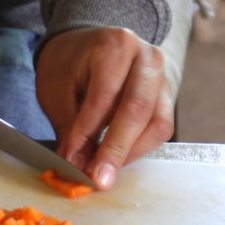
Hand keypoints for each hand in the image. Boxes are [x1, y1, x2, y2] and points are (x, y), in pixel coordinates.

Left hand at [35, 27, 176, 190]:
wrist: (88, 45)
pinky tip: (117, 158)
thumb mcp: (57, 88)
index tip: (71, 162)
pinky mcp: (167, 96)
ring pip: (157, 123)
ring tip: (104, 171)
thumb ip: (70, 126)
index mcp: (115, 45)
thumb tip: (78, 166)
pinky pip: (161, 128)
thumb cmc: (70, 65)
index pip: (104, 96)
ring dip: (130, 152)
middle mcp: (147, 58)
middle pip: (138, 109)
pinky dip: (139, 148)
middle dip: (116, 149)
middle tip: (98, 179)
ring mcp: (163, 77)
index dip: (87, 133)